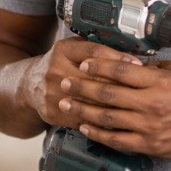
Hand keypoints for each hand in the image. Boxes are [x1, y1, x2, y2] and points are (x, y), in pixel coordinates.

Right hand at [21, 38, 140, 128]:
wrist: (28, 86)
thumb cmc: (59, 65)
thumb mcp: (71, 48)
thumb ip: (93, 49)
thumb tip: (127, 52)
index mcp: (63, 50)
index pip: (94, 52)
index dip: (117, 58)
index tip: (137, 63)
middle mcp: (56, 70)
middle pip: (94, 78)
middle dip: (120, 83)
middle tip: (142, 88)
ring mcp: (52, 93)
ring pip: (90, 101)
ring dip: (114, 105)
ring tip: (135, 106)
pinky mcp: (53, 112)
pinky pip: (82, 119)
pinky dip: (101, 121)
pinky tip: (118, 121)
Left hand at [57, 59, 170, 158]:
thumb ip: (151, 68)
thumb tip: (127, 62)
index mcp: (157, 81)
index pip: (120, 70)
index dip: (98, 65)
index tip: (82, 64)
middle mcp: (150, 103)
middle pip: (107, 93)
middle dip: (81, 87)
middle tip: (64, 83)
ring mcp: (148, 126)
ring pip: (107, 117)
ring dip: (83, 110)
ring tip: (65, 104)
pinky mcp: (149, 144)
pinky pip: (117, 140)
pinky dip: (98, 133)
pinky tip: (84, 127)